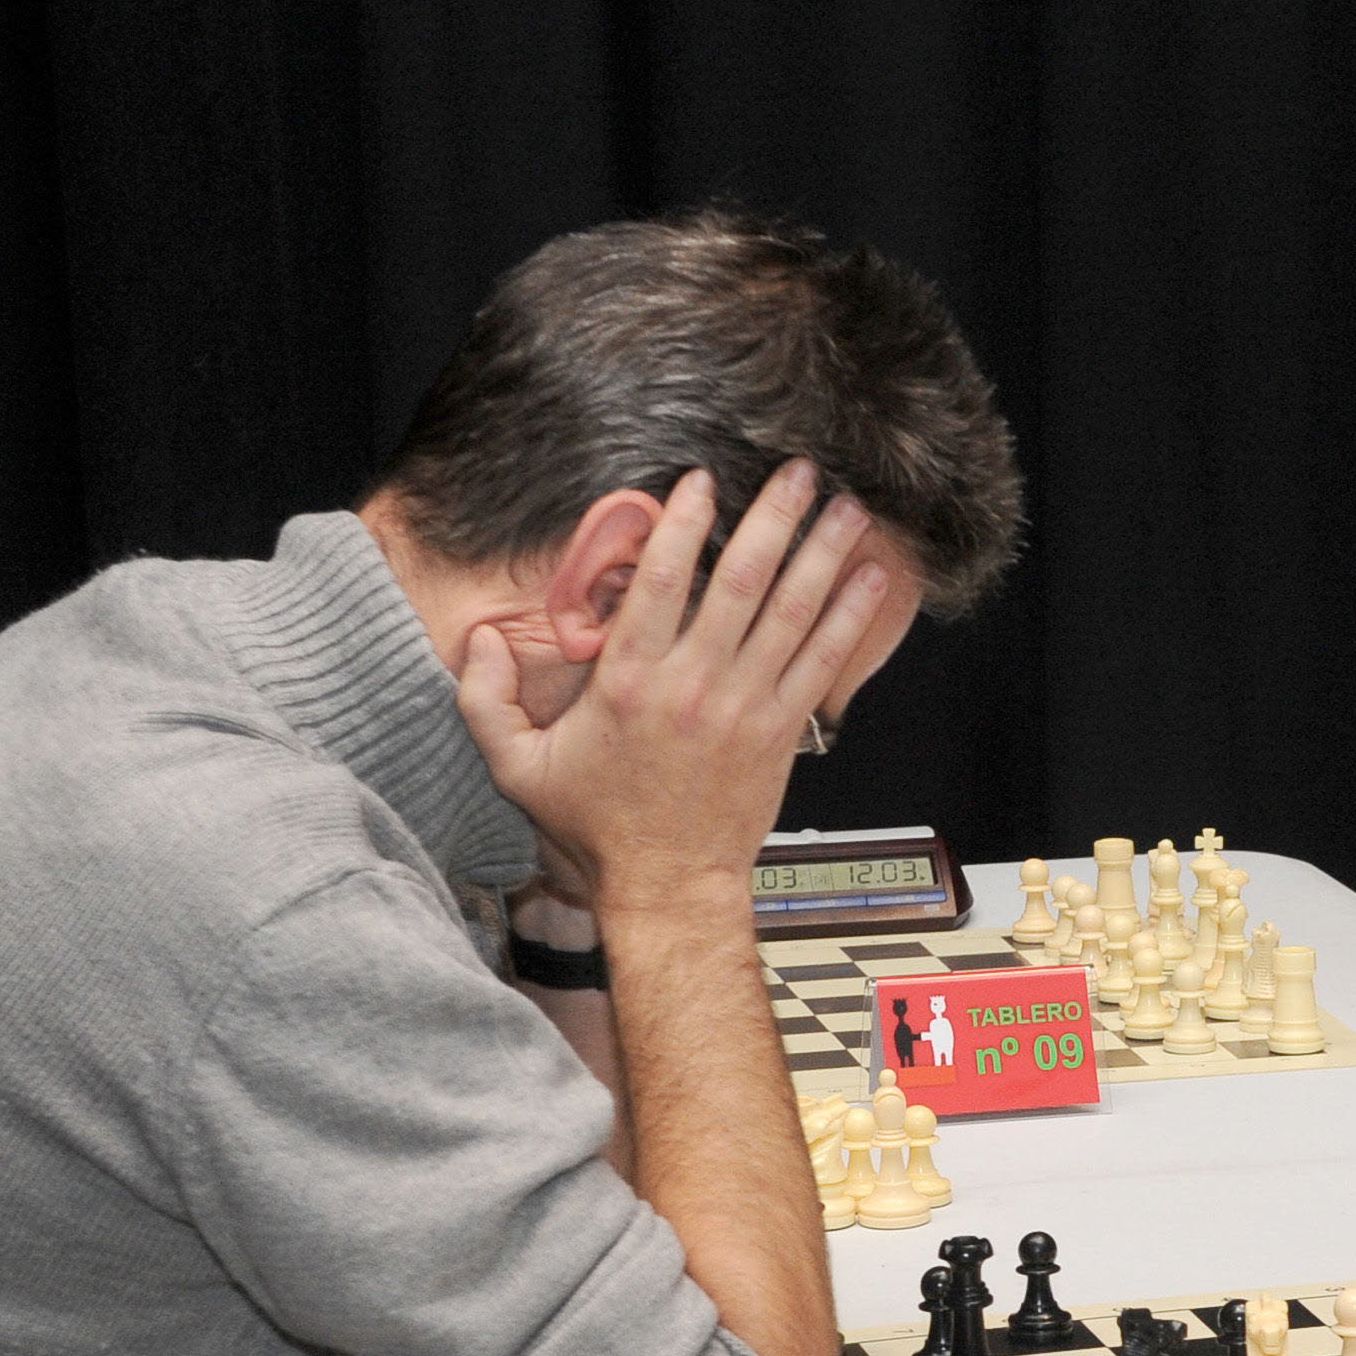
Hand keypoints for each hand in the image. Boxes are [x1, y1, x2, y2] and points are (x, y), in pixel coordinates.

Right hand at [456, 464, 891, 918]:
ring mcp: (743, 707)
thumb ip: (485, 700)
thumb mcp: (516, 767)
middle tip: (799, 471)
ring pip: (791, 614)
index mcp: (628, 681)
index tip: (701, 480)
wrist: (667, 884)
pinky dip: (849, 617)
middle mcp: (691, 684)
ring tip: (849, 508)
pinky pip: (820, 662)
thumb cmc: (594, 825)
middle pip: (741, 582)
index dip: (682, 524)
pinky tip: (873, 578)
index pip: (657, 581)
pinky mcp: (780, 732)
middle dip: (773, 519)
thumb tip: (481, 639)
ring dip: (822, 555)